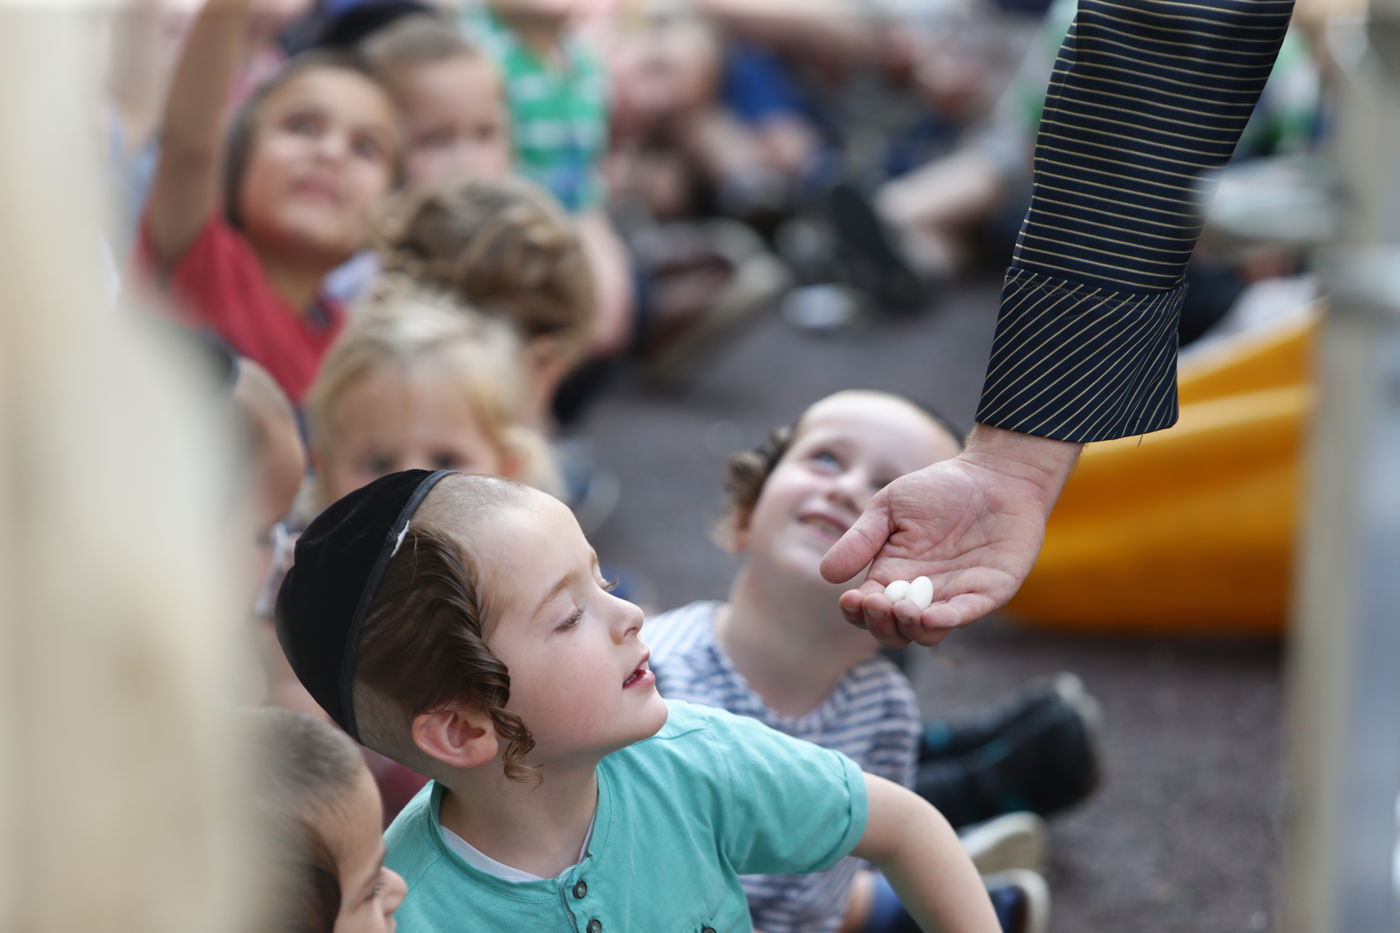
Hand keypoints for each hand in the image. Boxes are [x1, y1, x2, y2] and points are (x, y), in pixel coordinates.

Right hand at [820, 425, 1080, 646]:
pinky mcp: (988, 592)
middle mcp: (921, 593)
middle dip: (880, 625)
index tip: (851, 598)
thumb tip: (828, 575)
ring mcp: (955, 595)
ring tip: (903, 609)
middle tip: (876, 602)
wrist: (995, 475)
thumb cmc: (939, 488)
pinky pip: (965, 615)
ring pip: (927, 633)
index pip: (868, 610)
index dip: (857, 613)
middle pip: (895, 631)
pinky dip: (946, 621)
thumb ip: (861, 538)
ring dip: (910, 629)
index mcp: (893, 575)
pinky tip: (930, 615)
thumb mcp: (890, 507)